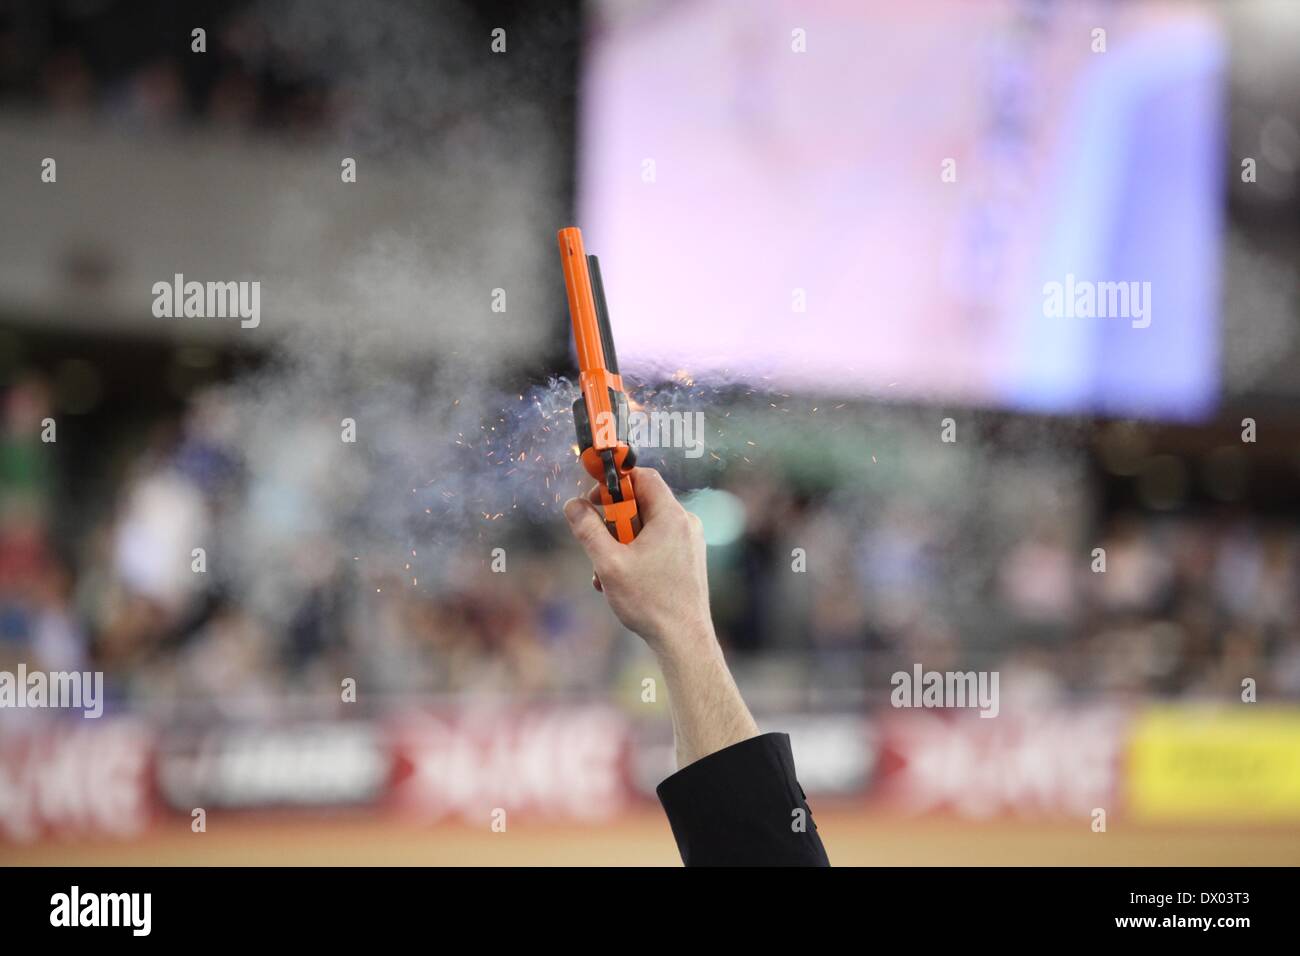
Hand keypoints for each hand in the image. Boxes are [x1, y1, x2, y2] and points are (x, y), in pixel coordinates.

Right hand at [565, 467, 757, 767]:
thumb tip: (572, 506)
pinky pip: (657, 545)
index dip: (614, 483)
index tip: (594, 500)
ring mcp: (690, 542)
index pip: (642, 477)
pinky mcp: (689, 560)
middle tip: (598, 543)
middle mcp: (685, 523)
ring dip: (621, 543)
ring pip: (646, 527)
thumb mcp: (608, 563)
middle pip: (642, 503)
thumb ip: (588, 530)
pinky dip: (636, 555)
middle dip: (613, 521)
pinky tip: (622, 582)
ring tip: (606, 572)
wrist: (684, 639)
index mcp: (671, 516)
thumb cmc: (650, 601)